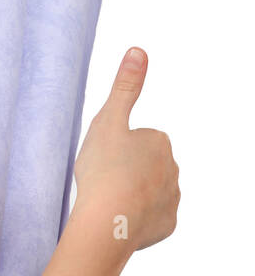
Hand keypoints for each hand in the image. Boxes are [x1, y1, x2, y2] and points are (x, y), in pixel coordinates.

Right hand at [73, 48, 180, 251]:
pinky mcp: (167, 224)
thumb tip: (138, 51)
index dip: (117, 149)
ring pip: (149, 191)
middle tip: (104, 180)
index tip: (103, 159)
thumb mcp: (108, 121)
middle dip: (127, 171)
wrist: (108, 223)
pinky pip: (151, 218)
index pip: (137, 140)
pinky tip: (119, 219)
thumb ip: (125, 87)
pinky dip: (137, 218)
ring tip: (109, 202)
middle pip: (145, 166)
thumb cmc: (104, 171)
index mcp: (159, 142)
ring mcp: (171, 198)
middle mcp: (172, 168)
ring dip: (132, 194)